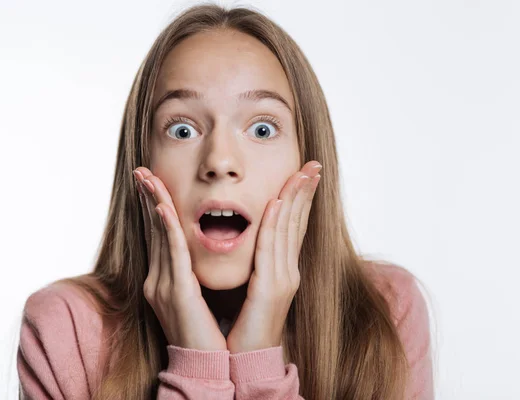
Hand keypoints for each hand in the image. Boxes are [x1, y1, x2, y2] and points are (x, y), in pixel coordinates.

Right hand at [134, 167, 227, 350]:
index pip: (158, 236)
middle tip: (141, 171)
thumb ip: (189, 275)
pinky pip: (173, 255)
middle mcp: (157, 280)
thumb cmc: (204, 333)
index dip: (154, 207)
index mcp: (163, 280)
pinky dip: (167, 230)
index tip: (151, 183)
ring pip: (159, 236)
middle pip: (153, 230)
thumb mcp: (194, 298)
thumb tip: (192, 255)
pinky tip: (164, 208)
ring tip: (147, 178)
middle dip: (148, 199)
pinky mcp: (177, 293)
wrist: (205, 367)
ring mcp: (163, 286)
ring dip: (154, 204)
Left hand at [226, 161, 321, 352]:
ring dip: (295, 199)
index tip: (305, 174)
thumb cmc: (246, 324)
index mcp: (283, 270)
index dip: (301, 200)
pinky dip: (274, 223)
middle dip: (305, 192)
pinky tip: (276, 202)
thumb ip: (258, 265)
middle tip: (313, 165)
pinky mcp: (271, 289)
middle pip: (297, 223)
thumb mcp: (254, 287)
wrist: (248, 359)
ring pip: (288, 230)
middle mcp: (288, 271)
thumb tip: (253, 243)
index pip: (293, 227)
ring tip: (302, 173)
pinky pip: (270, 248)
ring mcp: (283, 279)